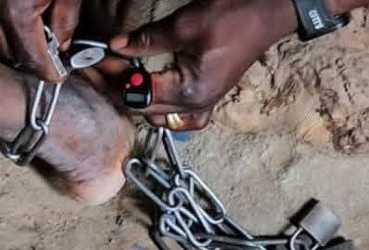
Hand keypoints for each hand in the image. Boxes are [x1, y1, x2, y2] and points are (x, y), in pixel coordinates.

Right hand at [0, 0, 82, 81]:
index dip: (50, 72)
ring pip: (0, 40)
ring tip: (44, 34)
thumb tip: (62, 44)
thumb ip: (66, 20)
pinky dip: (9, 27)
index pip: (34, 60)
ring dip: (20, 44)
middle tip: (56, 57)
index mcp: (18, 13)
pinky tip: (29, 17)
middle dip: (35, 60)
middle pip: (13, 55)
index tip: (60, 75)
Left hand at [108, 0, 298, 129]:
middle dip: (121, 87)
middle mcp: (197, 105)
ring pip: (160, 115)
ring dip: (139, 98)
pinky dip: (163, 110)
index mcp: (191, 91)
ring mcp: (205, 104)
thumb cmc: (235, 16)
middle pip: (145, 107)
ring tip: (123, 76)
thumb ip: (146, 40)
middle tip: (104, 66)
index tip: (99, 60)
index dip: (115, 76)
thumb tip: (116, 46)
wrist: (269, 12)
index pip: (139, 92)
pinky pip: (181, 118)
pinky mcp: (209, 96)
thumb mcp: (184, 25)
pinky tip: (152, 94)